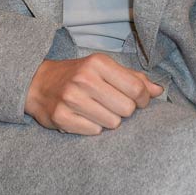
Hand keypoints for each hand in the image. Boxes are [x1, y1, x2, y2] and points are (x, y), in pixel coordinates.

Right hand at [24, 53, 162, 134]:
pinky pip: (94, 131)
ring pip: (112, 123)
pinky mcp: (62, 117)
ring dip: (108, 120)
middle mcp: (84, 79)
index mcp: (98, 63)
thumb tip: (159, 90)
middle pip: (126, 109)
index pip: (136, 88)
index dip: (142, 99)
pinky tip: (84, 117)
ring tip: (96, 110)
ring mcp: (71, 99)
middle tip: (112, 106)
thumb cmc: (77, 75)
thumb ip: (132, 78)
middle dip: (123, 111)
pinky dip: (92, 127)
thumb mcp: (103, 68)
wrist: (36, 83)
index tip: (136, 101)